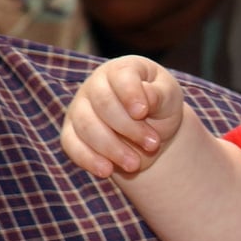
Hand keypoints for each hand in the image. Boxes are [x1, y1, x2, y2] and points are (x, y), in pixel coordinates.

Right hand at [62, 55, 183, 178]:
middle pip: (103, 104)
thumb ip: (159, 95)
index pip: (120, 76)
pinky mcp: (71, 132)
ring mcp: (79, 108)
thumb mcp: (169, 97)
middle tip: (153, 144)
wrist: (150, 132)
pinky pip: (71, 145)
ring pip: (86, 126)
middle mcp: (95, 84)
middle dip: (129, 128)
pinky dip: (88, 159)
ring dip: (112, 148)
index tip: (142, 112)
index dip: (130, 94)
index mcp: (122, 69)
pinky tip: (107, 171)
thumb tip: (145, 98)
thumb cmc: (160, 106)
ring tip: (135, 164)